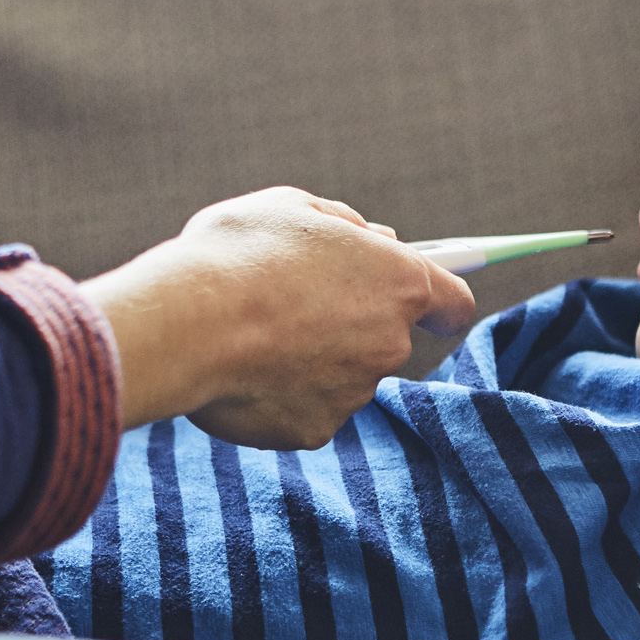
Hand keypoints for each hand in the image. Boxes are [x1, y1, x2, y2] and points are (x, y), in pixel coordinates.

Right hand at [81, 187, 475, 449]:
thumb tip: (371, 239)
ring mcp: (354, 392)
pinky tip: (240, 368)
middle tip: (290, 303)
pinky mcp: (315, 430)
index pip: (452, 302)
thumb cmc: (237, 253)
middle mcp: (389, 342)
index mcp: (398, 281)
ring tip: (250, 332)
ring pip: (341, 374)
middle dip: (349, 324)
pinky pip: (303, 407)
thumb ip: (344, 227)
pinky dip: (279, 393)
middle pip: (384, 337)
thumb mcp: (293, 209)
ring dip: (309, 357)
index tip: (430, 305)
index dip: (441, 302)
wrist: (186, 325)